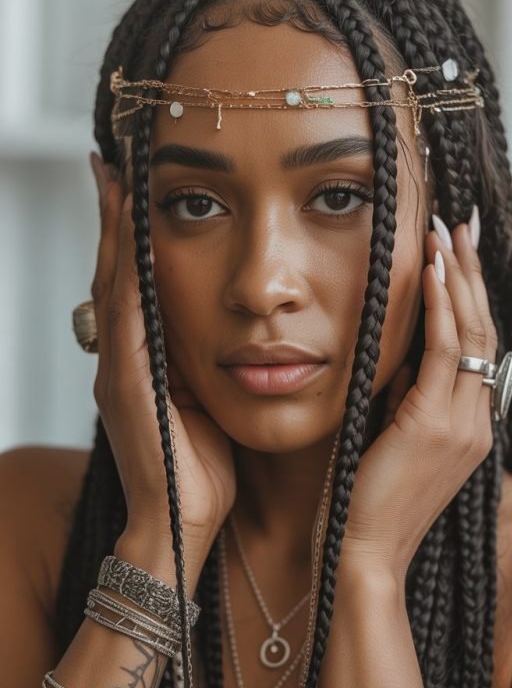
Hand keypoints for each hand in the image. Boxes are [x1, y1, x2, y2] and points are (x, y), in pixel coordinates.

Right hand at [89, 155, 235, 582]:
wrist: (179, 526)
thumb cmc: (201, 474)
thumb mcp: (205, 409)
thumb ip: (201, 370)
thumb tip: (223, 338)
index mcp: (141, 364)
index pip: (135, 284)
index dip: (131, 236)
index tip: (135, 187)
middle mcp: (121, 358)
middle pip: (114, 271)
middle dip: (114, 216)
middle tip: (112, 161)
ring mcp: (118, 369)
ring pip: (114, 282)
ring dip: (115, 228)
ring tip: (116, 176)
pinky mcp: (126, 383)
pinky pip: (127, 313)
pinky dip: (126, 270)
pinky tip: (134, 232)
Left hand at [339, 212, 495, 583]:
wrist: (362, 554)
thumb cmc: (366, 501)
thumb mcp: (393, 438)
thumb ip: (405, 397)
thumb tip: (400, 353)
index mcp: (469, 426)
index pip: (477, 346)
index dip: (470, 296)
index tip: (458, 252)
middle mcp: (476, 422)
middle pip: (482, 330)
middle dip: (470, 273)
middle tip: (459, 224)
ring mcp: (462, 425)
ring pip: (469, 333)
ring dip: (457, 277)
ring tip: (445, 231)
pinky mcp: (434, 425)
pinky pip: (444, 352)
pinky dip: (440, 308)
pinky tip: (432, 271)